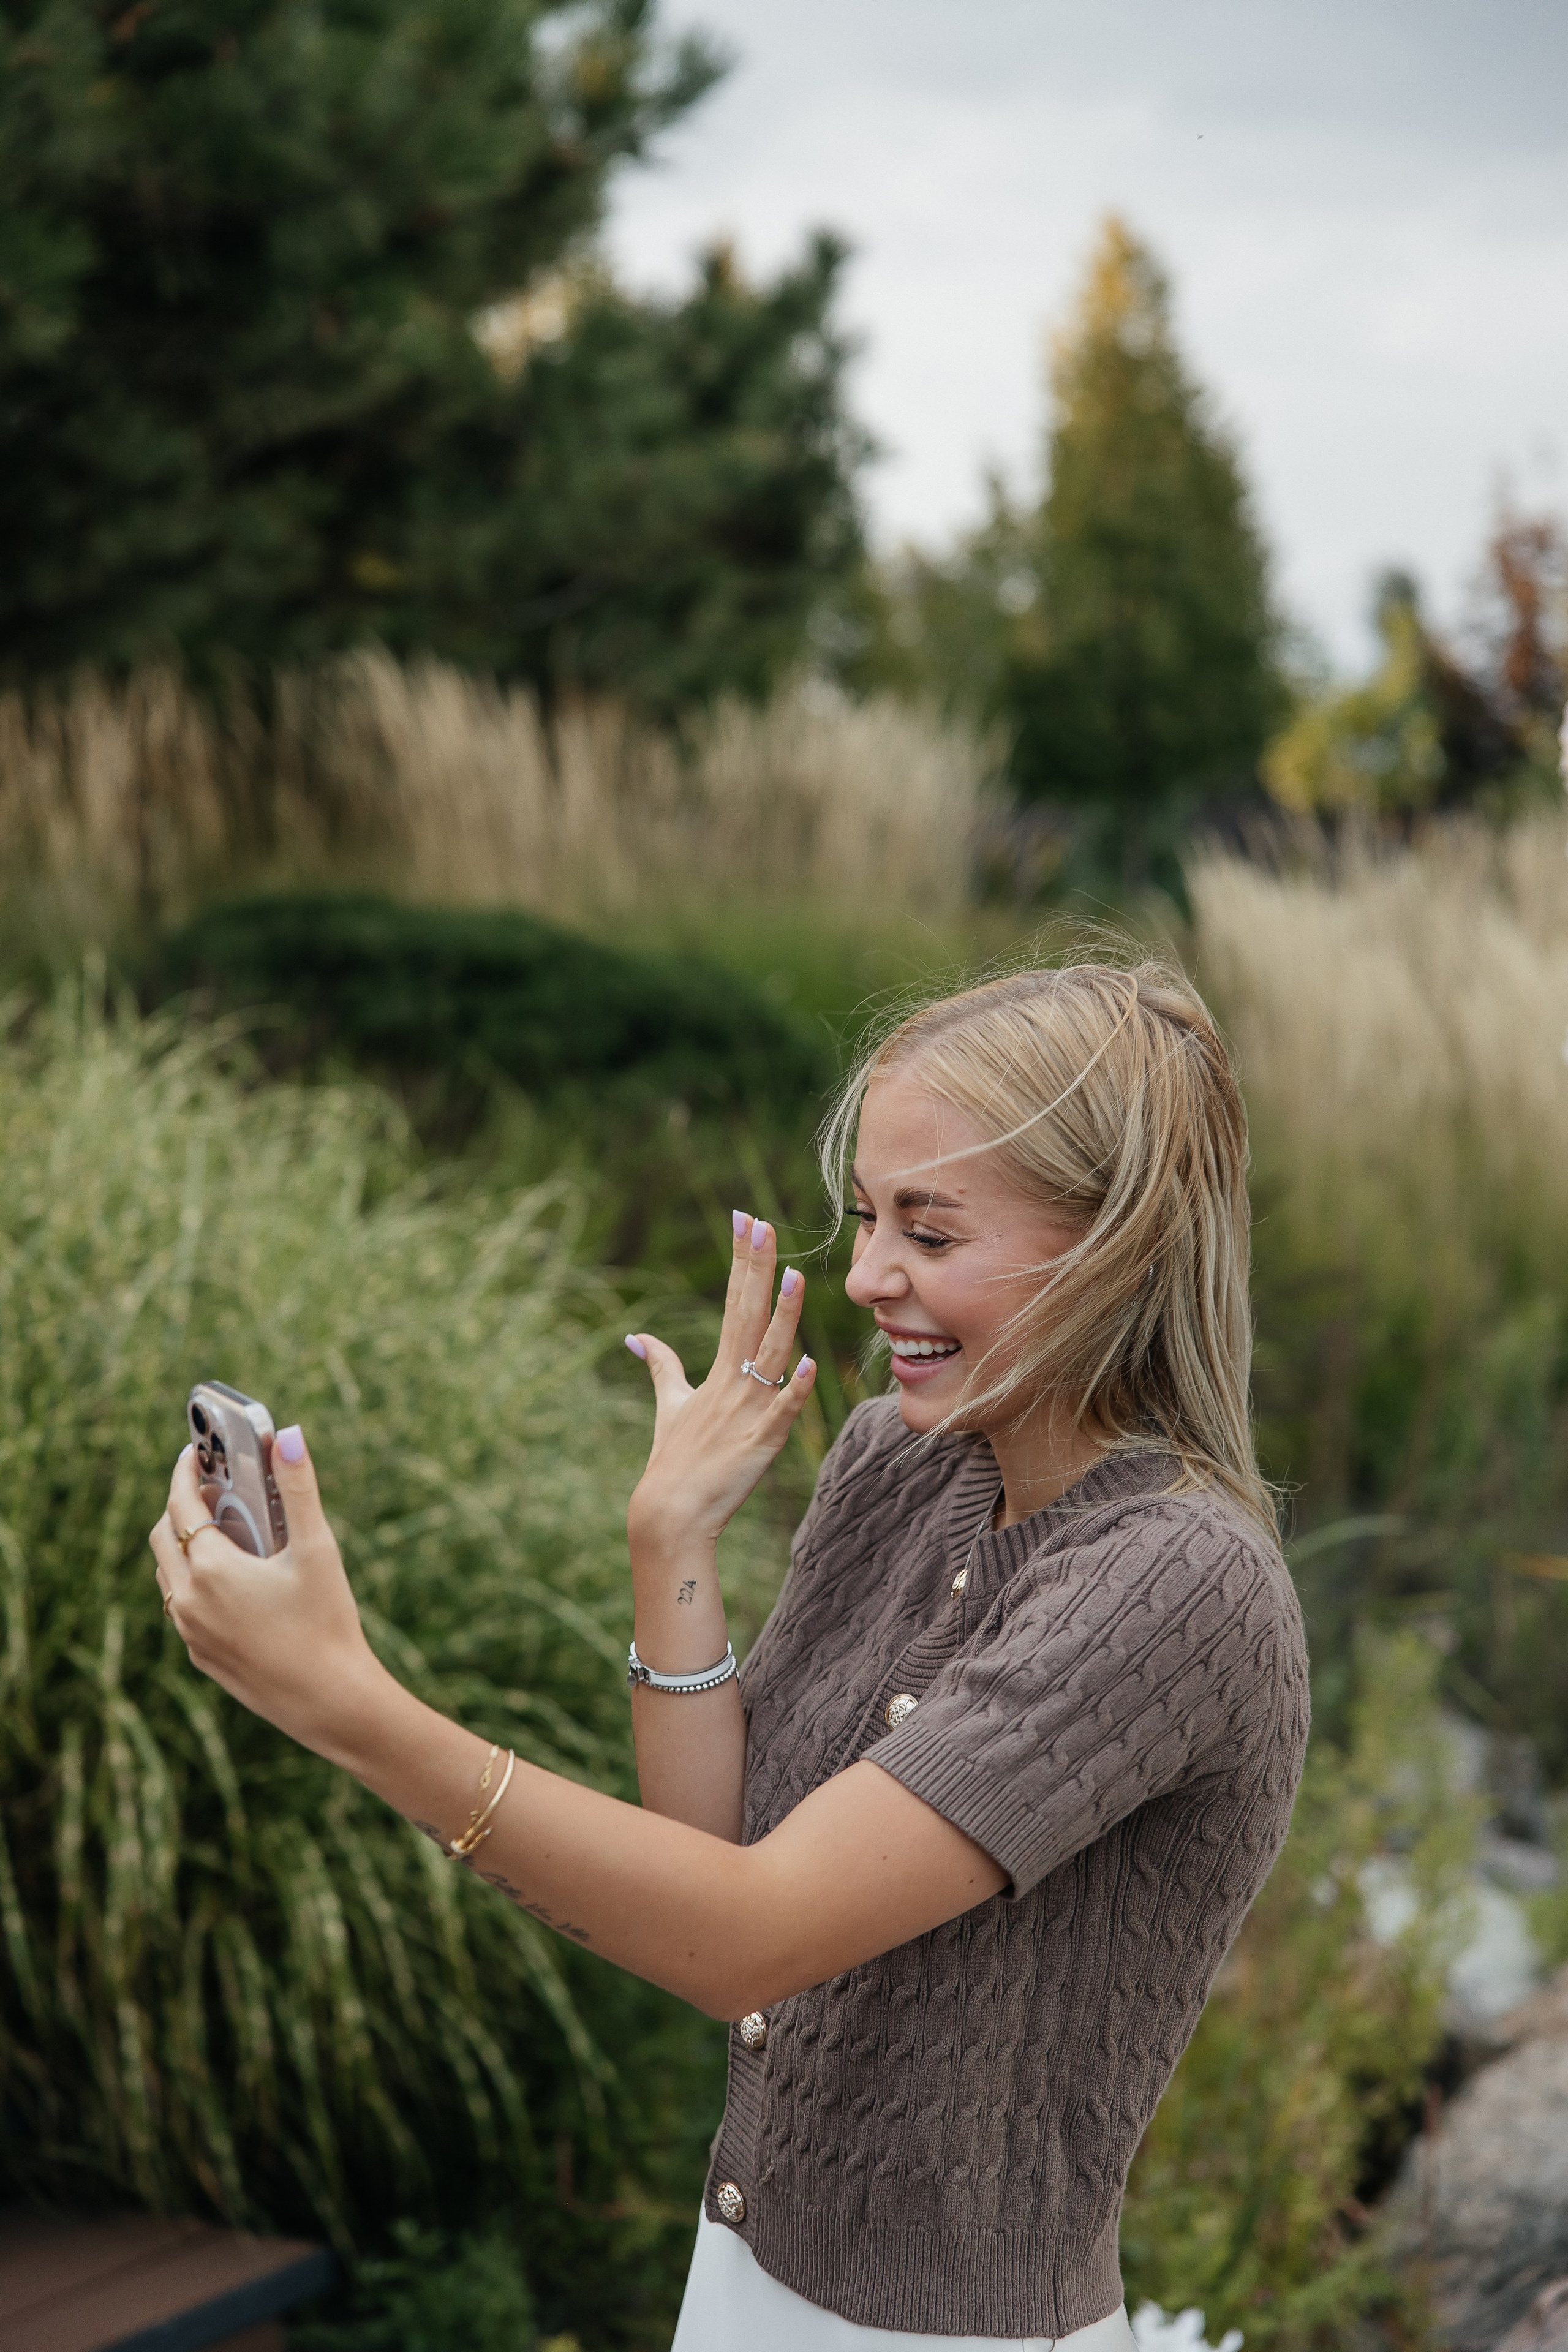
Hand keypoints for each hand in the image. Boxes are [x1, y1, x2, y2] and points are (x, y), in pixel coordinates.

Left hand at [150, 1429, 387, 1756]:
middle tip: (215, 1488)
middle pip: (163, 1536)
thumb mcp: (317, 1549)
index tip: (194, 1452)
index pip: (180, 1503)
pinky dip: (195, 1581)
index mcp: (211, 1568)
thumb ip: (299, 1489)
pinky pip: (182, 1607)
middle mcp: (187, 1601)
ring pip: (168, 1574)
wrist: (330, 1701)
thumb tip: (288, 1435)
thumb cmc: (327, 1623)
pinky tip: (236, 1581)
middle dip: (182, 1505)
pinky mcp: (201, 1656)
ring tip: (227, 1532)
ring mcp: (190, 1633)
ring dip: (186, 1545)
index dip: (185, 1471)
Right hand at [627, 1213, 816, 1551]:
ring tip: (793, 1275)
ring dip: (783, 1317)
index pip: (733, 1303)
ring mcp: (748, 1412)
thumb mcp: (670, 1406)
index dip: (741, 1262)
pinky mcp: (761, 1443)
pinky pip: (782, 1412)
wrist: (670, 1514)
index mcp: (718, 1371)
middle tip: (760, 1224)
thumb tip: (637, 1337)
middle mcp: (733, 1384)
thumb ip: (662, 1368)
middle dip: (755, 1269)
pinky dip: (797, 1390)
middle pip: (748, 1316)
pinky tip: (813, 1365)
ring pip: (770, 1355)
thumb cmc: (672, 1461)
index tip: (744, 1222)